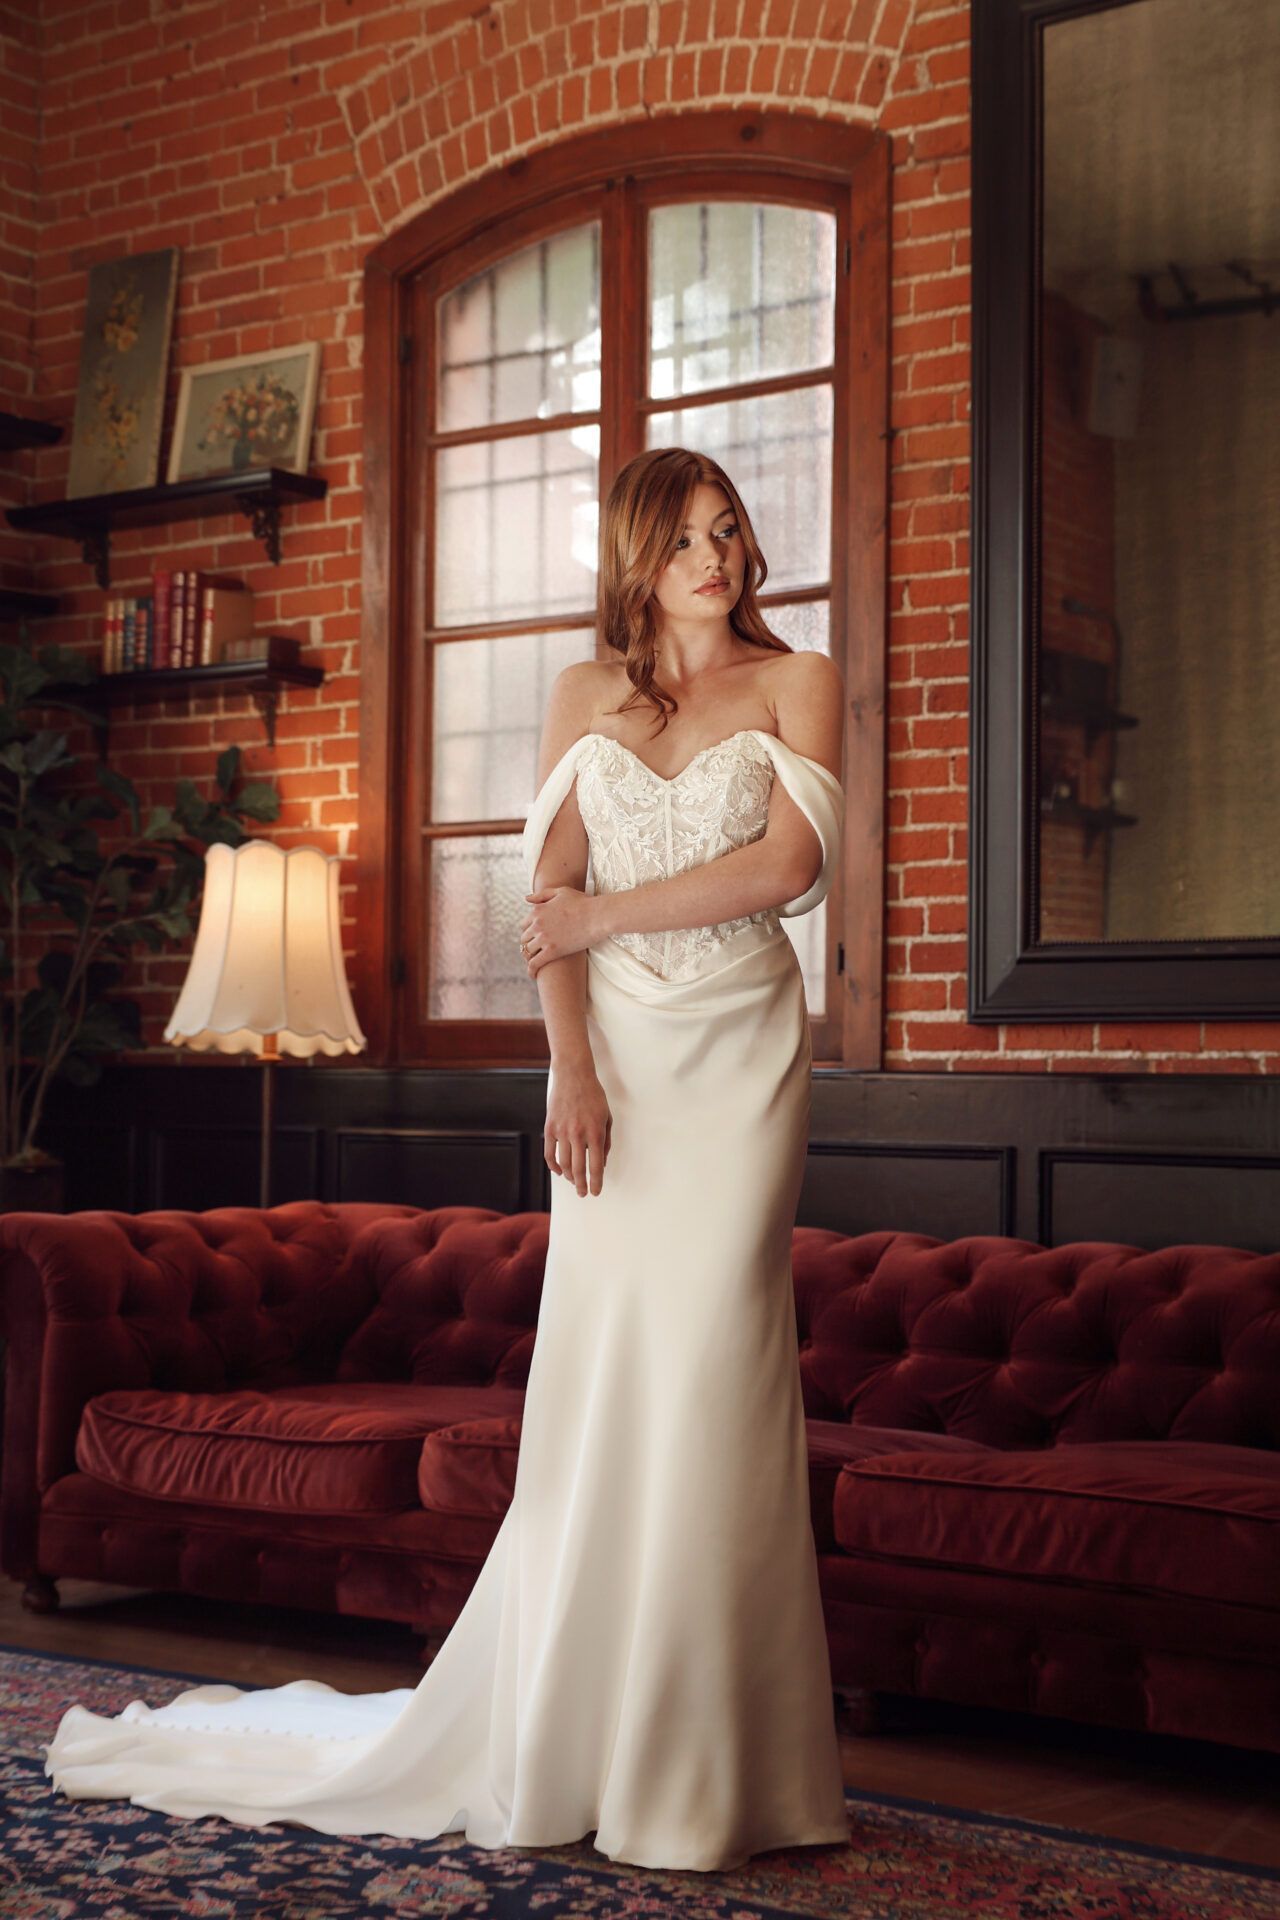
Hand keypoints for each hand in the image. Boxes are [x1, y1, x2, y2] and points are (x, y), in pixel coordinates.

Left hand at [519, 885, 600, 974]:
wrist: (598, 916)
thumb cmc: (583, 903)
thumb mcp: (561, 892)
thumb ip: (542, 895)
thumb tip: (526, 899)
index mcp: (537, 911)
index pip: (524, 925)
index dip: (529, 932)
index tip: (534, 938)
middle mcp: (537, 924)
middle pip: (524, 938)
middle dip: (529, 944)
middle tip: (536, 951)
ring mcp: (544, 938)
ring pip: (528, 951)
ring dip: (530, 957)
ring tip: (535, 962)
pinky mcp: (552, 951)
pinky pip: (535, 963)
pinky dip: (531, 970)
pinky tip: (532, 975)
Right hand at [545, 1059, 611, 1195]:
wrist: (573, 1075)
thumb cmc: (594, 1095)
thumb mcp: (607, 1117)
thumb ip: (606, 1141)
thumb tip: (602, 1162)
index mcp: (595, 1132)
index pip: (596, 1166)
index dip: (596, 1183)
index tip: (596, 1192)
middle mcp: (578, 1134)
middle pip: (578, 1169)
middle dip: (581, 1185)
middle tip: (583, 1193)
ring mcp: (562, 1131)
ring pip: (563, 1164)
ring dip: (569, 1177)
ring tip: (573, 1181)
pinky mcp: (550, 1128)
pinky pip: (550, 1153)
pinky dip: (554, 1166)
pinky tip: (559, 1172)